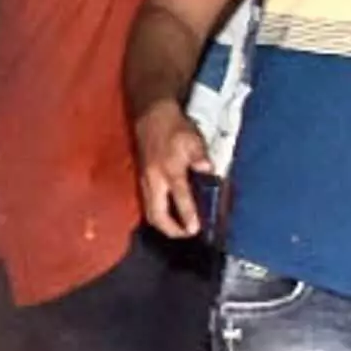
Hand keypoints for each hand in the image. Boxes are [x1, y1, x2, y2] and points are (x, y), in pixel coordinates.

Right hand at [131, 101, 210, 239]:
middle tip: (187, 234)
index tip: (195, 229)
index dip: (188, 216)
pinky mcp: (143, 181)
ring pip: (150, 213)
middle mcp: (154, 181)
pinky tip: (169, 215)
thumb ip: (199, 155)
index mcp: (169, 171)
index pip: (179, 198)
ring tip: (179, 229)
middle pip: (157, 215)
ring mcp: (146, 182)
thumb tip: (208, 169)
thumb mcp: (192, 138)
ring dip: (163, 225)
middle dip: (171, 229)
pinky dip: (158, 215)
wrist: (151, 116)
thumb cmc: (174, 128)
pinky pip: (148, 205)